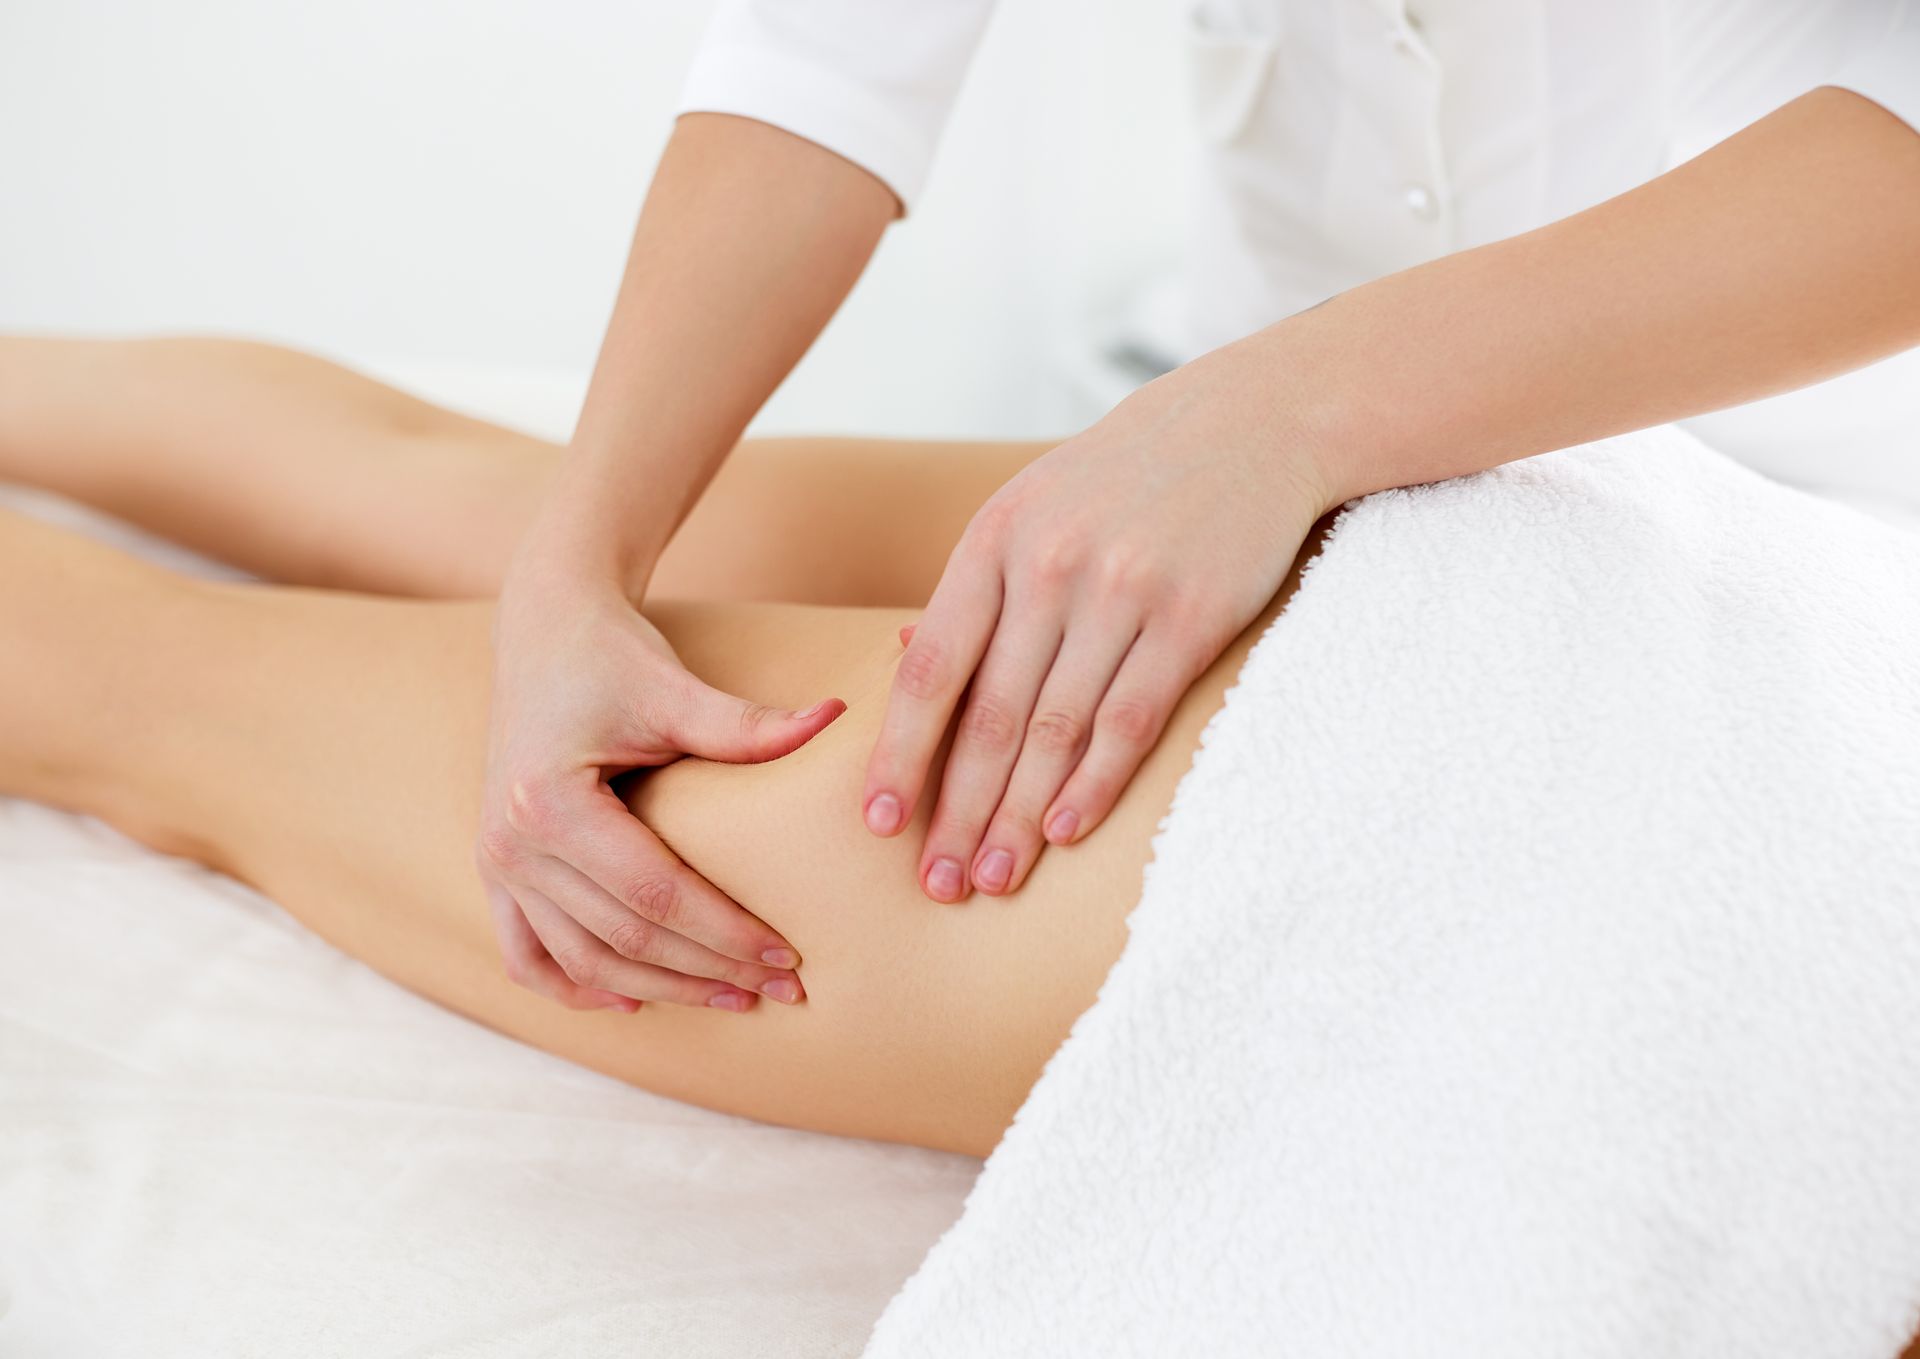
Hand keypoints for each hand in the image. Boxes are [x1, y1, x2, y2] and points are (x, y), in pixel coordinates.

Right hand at [479, 553, 842, 1010]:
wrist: (545, 628)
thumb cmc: (612, 655)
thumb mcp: (673, 687)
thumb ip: (746, 723)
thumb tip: (834, 718)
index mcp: (548, 802)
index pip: (655, 895)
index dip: (725, 932)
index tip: (788, 955)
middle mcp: (511, 843)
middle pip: (622, 939)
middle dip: (709, 970)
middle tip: (784, 990)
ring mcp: (496, 862)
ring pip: (582, 961)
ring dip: (661, 990)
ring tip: (733, 999)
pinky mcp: (496, 867)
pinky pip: (529, 955)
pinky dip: (577, 988)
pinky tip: (635, 1002)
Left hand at [860, 342, 1331, 899]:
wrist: (1251, 421)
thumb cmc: (1127, 478)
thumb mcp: (1032, 506)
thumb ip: (978, 587)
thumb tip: (908, 661)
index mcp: (993, 540)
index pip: (932, 671)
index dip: (901, 754)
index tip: (879, 823)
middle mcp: (1048, 566)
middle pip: (990, 716)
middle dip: (958, 810)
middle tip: (937, 886)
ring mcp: (1122, 591)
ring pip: (1055, 729)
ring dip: (1022, 816)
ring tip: (993, 878)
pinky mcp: (1191, 616)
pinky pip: (1131, 719)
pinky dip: (1095, 782)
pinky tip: (1067, 831)